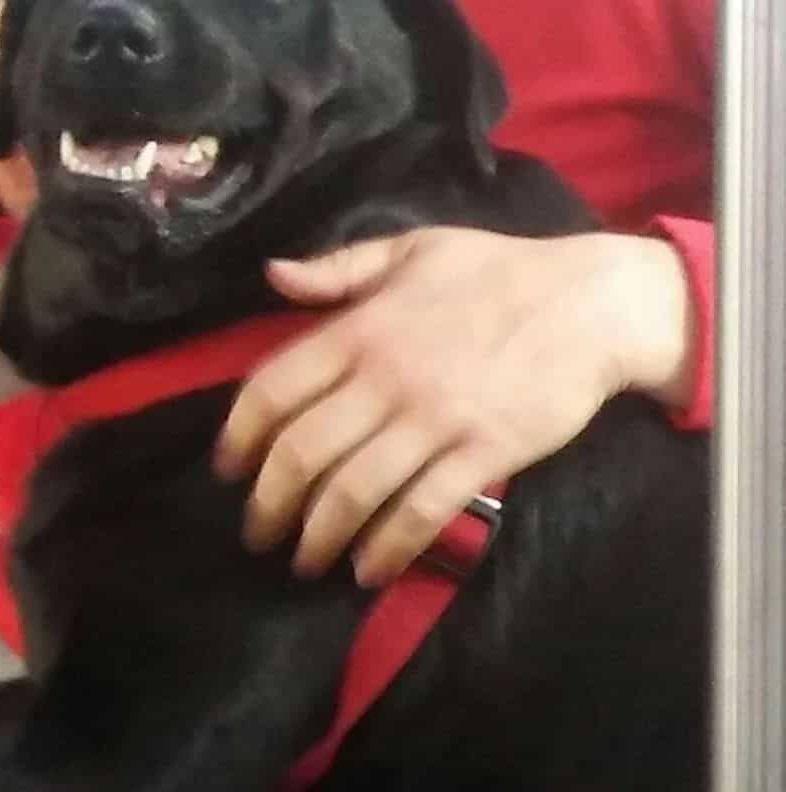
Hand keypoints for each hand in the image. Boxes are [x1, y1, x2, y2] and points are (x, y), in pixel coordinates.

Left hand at [214, 227, 696, 587]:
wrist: (593, 302)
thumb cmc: (496, 272)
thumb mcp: (410, 249)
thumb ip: (337, 269)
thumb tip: (271, 276)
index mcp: (360, 328)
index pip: (273, 388)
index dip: (240, 435)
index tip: (227, 468)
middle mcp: (386, 377)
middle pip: (303, 452)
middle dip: (269, 502)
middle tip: (258, 531)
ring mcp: (435, 419)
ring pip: (353, 490)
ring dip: (318, 535)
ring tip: (303, 560)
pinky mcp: (484, 452)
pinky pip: (422, 510)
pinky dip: (387, 546)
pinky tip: (366, 570)